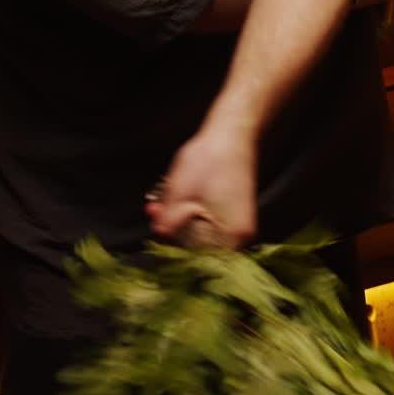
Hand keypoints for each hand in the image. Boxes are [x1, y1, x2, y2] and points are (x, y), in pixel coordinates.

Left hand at [147, 126, 257, 248]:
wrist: (232, 134)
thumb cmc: (209, 161)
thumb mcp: (179, 195)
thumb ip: (167, 225)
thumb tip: (159, 240)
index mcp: (231, 238)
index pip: (195, 260)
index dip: (171, 250)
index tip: (154, 236)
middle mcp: (240, 238)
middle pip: (197, 249)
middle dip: (171, 232)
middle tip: (153, 212)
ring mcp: (239, 227)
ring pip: (200, 235)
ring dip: (178, 222)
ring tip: (159, 203)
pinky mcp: (234, 216)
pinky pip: (208, 224)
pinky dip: (190, 215)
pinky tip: (175, 200)